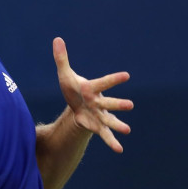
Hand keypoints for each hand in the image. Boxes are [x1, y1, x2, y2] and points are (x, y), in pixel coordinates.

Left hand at [54, 37, 133, 152]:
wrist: (76, 105)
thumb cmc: (73, 89)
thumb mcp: (65, 75)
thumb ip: (62, 58)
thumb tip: (57, 39)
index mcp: (92, 89)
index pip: (103, 83)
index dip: (113, 79)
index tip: (127, 76)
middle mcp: (99, 102)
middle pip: (109, 103)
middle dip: (118, 104)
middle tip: (131, 105)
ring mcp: (99, 115)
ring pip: (109, 120)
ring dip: (118, 125)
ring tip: (127, 130)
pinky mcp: (96, 126)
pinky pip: (104, 135)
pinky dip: (111, 142)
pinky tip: (119, 150)